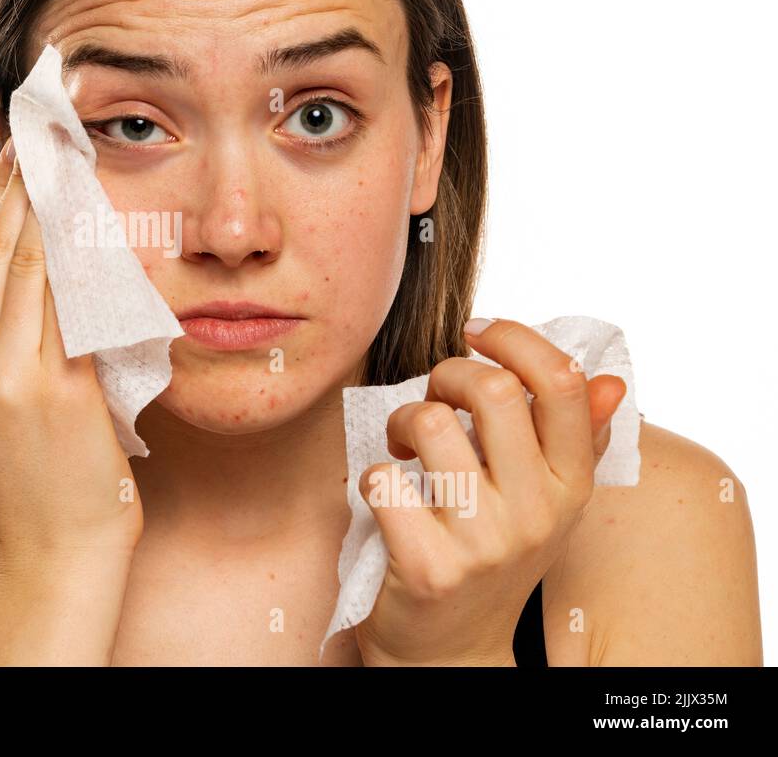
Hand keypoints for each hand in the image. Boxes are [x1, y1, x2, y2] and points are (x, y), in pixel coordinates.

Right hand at [0, 139, 143, 572]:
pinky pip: (69, 297)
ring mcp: (0, 377)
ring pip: (28, 261)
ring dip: (52, 201)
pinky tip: (96, 215)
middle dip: (21, 182)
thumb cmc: (6, 483)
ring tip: (73, 157)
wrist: (53, 554)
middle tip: (48, 134)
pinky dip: (82, 249)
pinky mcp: (55, 389)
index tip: (16, 155)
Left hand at [352, 317, 626, 665]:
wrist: (451, 652)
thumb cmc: (492, 557)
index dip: (514, 338)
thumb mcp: (546, 502)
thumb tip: (610, 379)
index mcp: (571, 486)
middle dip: (447, 373)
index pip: (561, 383)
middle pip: (491, 390)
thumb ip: (576, 439)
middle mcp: (536, 512)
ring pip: (430, 424)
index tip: (476, 332)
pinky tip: (388, 497)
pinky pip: (383, 479)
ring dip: (402, 420)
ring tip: (405, 446)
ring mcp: (482, 542)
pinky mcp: (428, 565)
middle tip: (434, 396)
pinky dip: (373, 476)